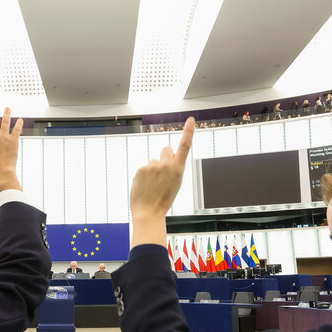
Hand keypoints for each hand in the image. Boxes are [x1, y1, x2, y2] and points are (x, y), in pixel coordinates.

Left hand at [129, 117, 193, 247]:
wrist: (149, 212)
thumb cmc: (163, 200)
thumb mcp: (175, 183)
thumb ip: (172, 167)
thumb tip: (165, 155)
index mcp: (178, 169)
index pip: (184, 146)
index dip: (188, 132)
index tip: (191, 119)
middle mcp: (166, 165)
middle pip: (165, 150)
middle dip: (164, 157)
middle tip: (161, 173)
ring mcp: (152, 166)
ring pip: (152, 162)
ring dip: (152, 170)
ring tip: (152, 186)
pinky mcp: (140, 169)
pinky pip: (143, 169)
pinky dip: (143, 177)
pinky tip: (144, 187)